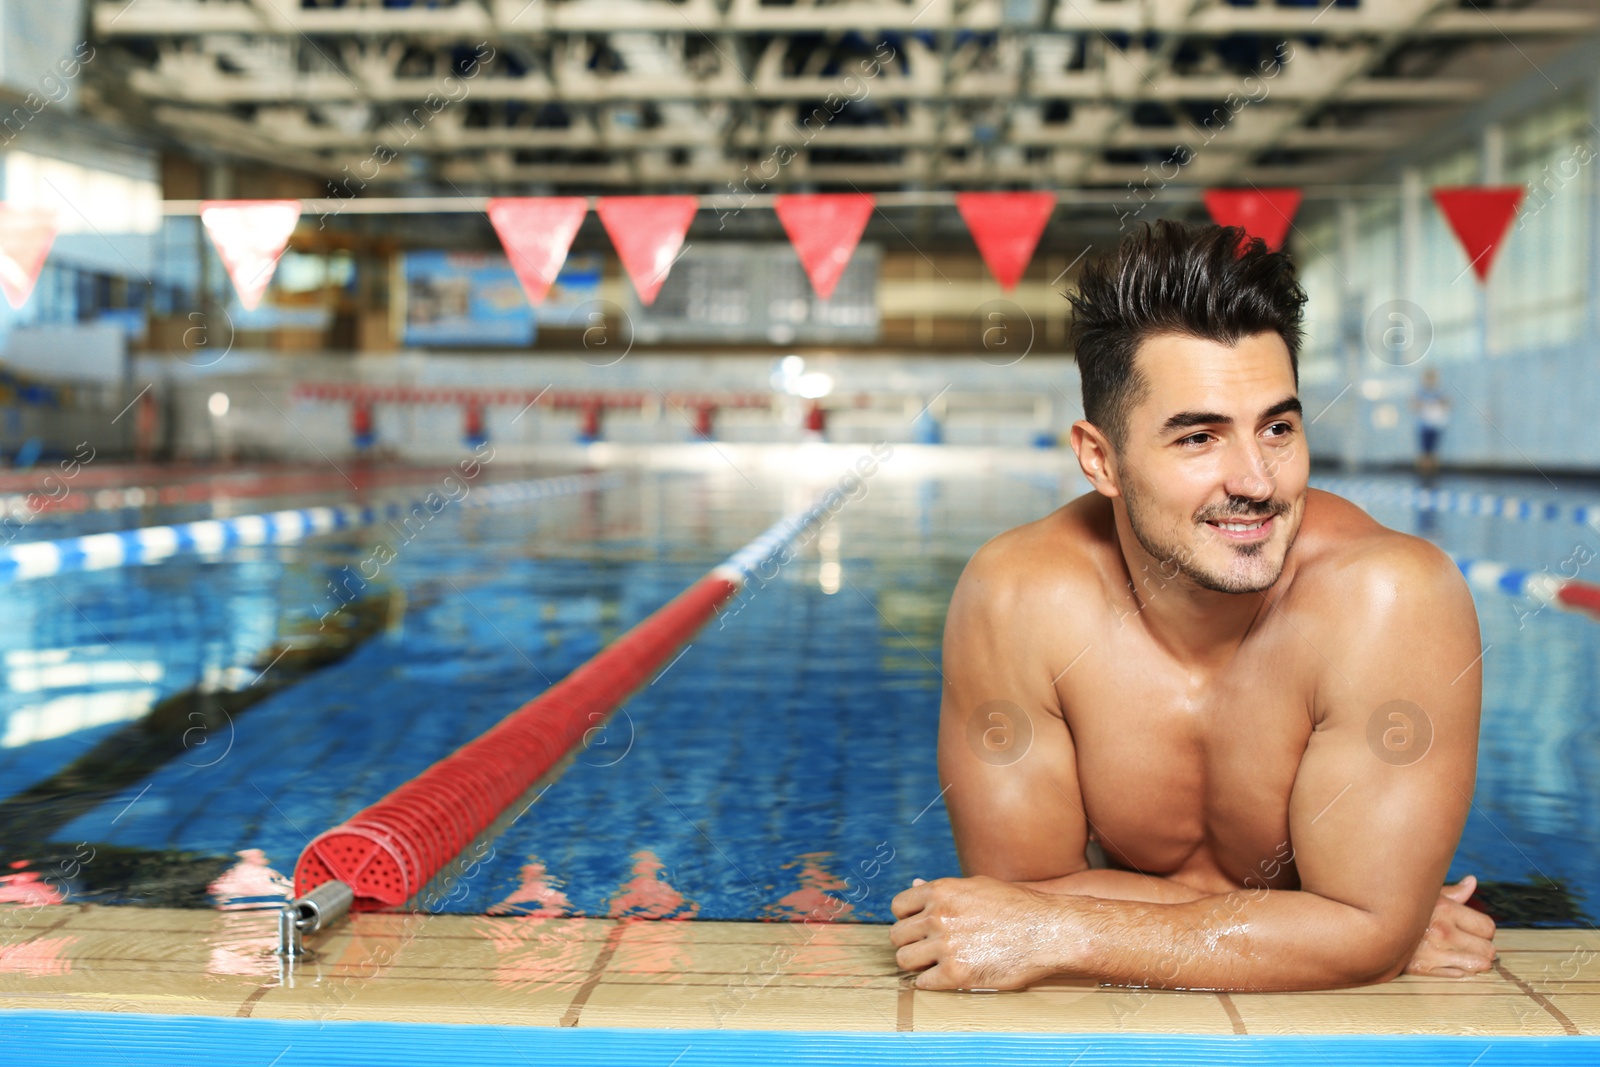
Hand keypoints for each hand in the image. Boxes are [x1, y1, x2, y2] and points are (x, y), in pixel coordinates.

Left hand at [890, 875, 1071, 990]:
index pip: (898, 906)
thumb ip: (942, 889)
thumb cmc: (1016, 907)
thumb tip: (914, 885)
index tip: (918, 928)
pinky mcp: (957, 973)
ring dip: (918, 965)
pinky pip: (923, 983)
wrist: (1048, 932)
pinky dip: (931, 983)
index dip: (907, 918)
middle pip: (898, 936)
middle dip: (911, 943)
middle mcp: (938, 916)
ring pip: (905, 960)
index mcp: (941, 891)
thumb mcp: (978, 887)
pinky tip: (946, 977)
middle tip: (927, 949)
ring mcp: (946, 945)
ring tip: (935, 964)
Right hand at [1404, 875, 1496, 977]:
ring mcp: (1433, 952)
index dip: (1485, 930)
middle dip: (1483, 948)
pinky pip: (1456, 975)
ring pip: (1477, 966)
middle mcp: (1442, 931)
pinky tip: (1449, 962)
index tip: (1476, 930)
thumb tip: (1472, 882)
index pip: (1487, 927)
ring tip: (1465, 956)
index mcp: (1446, 909)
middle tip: (1473, 945)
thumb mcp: (1425, 893)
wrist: (1368, 926)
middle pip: (1487, 950)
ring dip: (1474, 962)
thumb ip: (1452, 892)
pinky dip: (1458, 971)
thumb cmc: (1399, 904)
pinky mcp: (1422, 968)